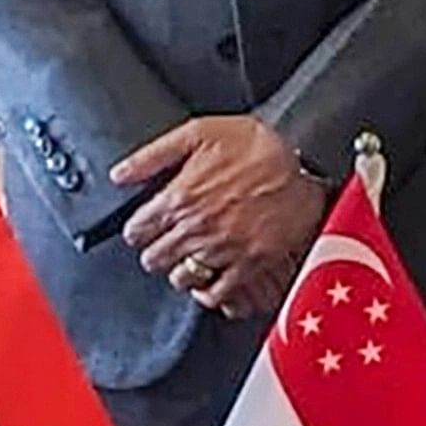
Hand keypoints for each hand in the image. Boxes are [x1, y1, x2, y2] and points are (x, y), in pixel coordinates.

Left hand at [113, 117, 322, 320]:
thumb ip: (153, 155)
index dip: (139, 228)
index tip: (146, 226)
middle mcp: (195, 229)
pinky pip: (215, 293)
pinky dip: (208, 291)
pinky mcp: (248, 264)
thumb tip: (119, 174)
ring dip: (180, 269)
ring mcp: (221, 250)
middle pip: (154, 259)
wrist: (306, 160)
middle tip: (167, 241)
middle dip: (156, 250)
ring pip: (180, 278)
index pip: (136, 231)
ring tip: (188, 258)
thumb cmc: (255, 144)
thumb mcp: (199, 133)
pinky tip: (209, 279)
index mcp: (179, 198)